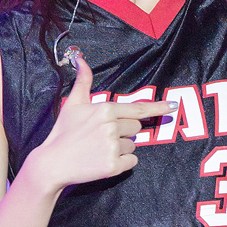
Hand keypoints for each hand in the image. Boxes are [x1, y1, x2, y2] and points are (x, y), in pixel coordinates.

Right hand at [23, 54, 164, 195]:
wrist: (53, 163)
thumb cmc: (63, 132)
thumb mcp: (73, 104)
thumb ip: (83, 81)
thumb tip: (81, 59)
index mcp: (105, 110)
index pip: (138, 108)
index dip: (157, 107)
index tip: (173, 106)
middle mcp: (111, 127)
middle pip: (135, 127)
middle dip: (123, 131)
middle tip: (101, 136)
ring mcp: (113, 147)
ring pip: (133, 145)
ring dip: (120, 148)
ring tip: (98, 149)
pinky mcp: (113, 166)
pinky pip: (131, 162)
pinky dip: (121, 163)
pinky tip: (103, 161)